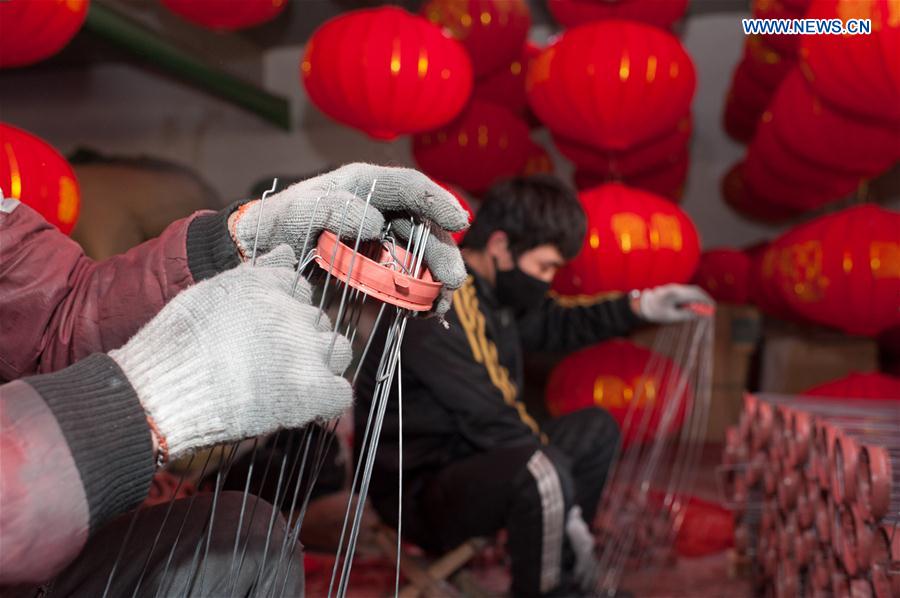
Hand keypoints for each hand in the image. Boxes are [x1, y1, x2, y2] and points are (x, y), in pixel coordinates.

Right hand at [109, 245, 353, 459]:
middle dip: (301, 338)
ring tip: (289, 381)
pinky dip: (325, 400)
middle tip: (270, 361)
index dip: (287, 312)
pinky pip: (339, 394)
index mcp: (270, 285)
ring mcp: (307, 351)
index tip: (268, 331)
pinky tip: (302, 405)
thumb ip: (257, 272)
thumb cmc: (177, 344)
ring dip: (322, 364)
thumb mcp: (213, 291)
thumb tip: (288, 250)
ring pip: (339, 351)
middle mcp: (294, 312)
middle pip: (318, 321)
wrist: (165, 390)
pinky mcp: (312, 390)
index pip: (301, 289)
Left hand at [232, 163, 469, 315]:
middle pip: (425, 228)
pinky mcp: (378, 271)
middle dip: (444, 253)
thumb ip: (335, 209)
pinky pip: (406, 282)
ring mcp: (382, 243)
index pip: (411, 187)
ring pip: (421, 258)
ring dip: (436, 281)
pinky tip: (425, 313)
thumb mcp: (299, 210)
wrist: (259, 254)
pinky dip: (419, 298)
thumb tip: (376, 223)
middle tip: (453, 280)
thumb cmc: (279, 223)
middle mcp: (381, 212)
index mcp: (366, 186)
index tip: (460, 221)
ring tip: (440, 305)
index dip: (439, 201)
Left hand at [633, 284, 714, 323]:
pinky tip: (694, 306)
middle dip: (704, 298)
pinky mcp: (673, 289)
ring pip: (691, 290)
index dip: (706, 300)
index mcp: (676, 294)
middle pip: (696, 290)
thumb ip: (686, 314)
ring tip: (703, 308)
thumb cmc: (656, 312)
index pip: (696, 294)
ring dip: (699, 298)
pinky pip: (686, 291)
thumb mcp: (671, 316)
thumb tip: (700, 314)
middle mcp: (676, 287)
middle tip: (710, 308)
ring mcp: (674, 287)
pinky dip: (692, 297)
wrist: (642, 305)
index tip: (712, 307)